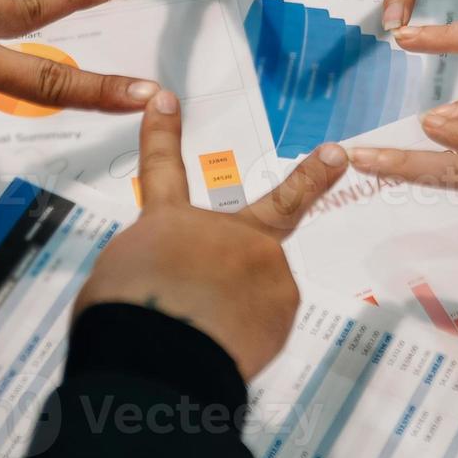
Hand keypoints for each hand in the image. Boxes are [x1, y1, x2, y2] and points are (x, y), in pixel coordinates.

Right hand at [76, 91, 349, 378]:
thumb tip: (181, 283)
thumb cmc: (124, 318)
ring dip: (239, 313)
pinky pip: (265, 324)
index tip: (166, 102)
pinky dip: (246, 339)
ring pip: (259, 291)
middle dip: (311, 178)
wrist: (154, 355)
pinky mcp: (282, 302)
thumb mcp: (121, 279)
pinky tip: (222, 350)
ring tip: (205, 336)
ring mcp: (261, 263)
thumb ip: (160, 268)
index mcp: (168, 224)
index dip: (162, 135)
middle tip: (336, 157)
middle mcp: (223, 233)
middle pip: (280, 205)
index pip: (161, 169)